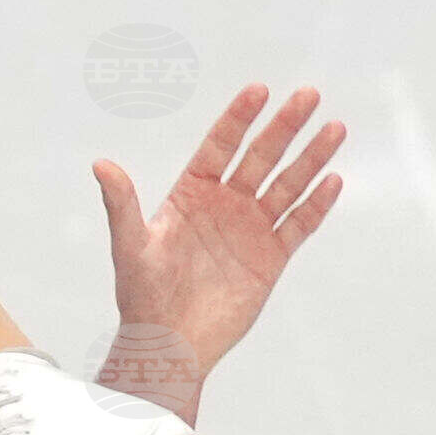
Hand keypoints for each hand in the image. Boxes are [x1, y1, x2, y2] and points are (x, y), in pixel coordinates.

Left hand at [94, 82, 344, 390]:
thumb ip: (121, 203)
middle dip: (283, 126)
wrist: (169, 344)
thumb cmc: (141, 295)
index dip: (238, 118)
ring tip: (334, 128)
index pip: (219, 146)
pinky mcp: (271, 258)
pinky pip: (298, 225)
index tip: (258, 90)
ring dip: (310, 158)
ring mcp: (250, 229)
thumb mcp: (130, 246)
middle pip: (260, 156)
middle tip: (308, 95)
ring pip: (287, 185)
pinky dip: (316, 204)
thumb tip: (101, 164)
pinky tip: (333, 180)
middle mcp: (224, 204)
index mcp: (191, 194)